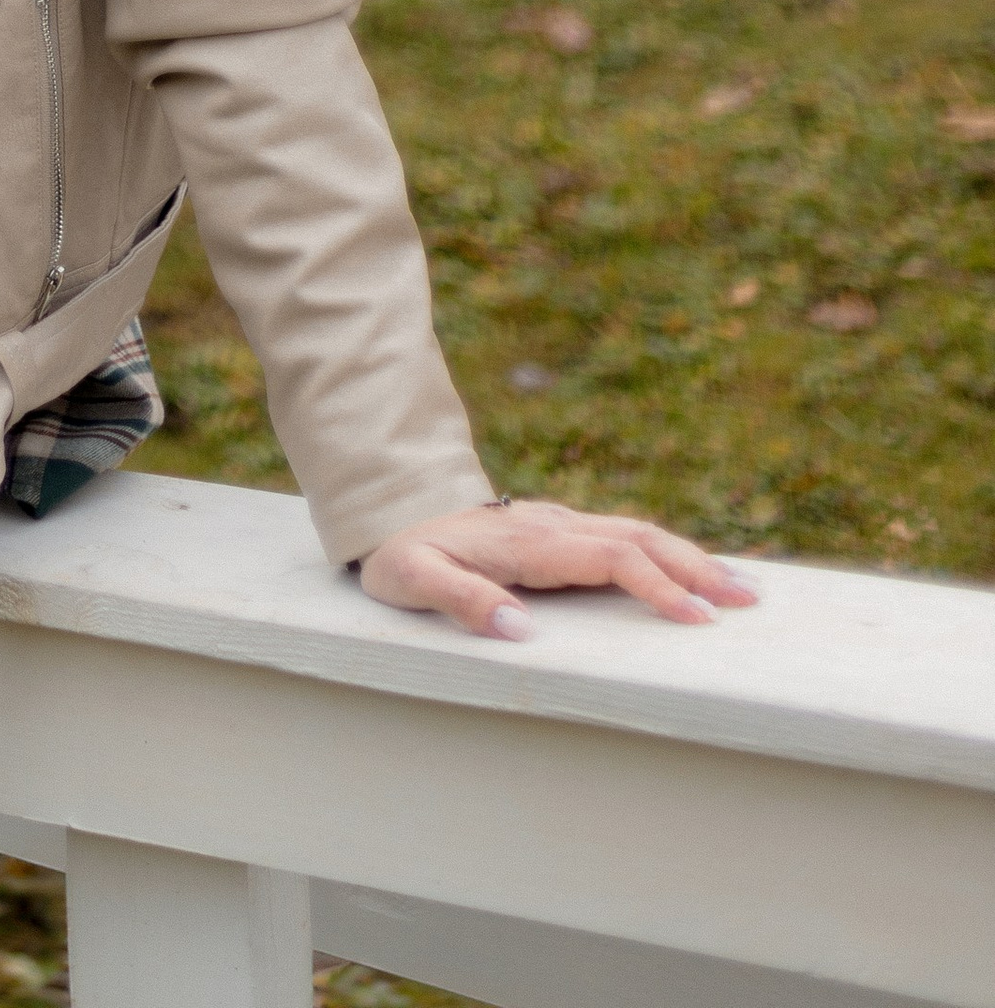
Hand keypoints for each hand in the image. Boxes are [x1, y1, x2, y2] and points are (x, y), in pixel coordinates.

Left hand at [360, 497, 757, 640]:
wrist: (389, 506)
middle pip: (639, 539)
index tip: (698, 619)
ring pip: (637, 533)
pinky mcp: (558, 530)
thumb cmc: (400, 552)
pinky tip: (689, 571)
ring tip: (741, 586)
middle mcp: (552, 524)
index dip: (657, 587)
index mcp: (529, 539)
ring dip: (689, 558)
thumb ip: (460, 600)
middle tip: (749, 601)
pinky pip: (622, 537)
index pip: (611, 558)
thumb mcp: (413, 579)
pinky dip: (665, 553)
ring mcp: (558, 523)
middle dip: (696, 568)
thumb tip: (518, 631)